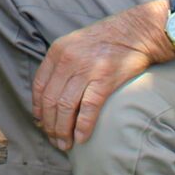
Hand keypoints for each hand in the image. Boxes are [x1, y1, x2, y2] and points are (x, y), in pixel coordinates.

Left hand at [30, 4, 169, 150]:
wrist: (137, 31)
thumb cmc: (107, 40)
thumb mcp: (75, 44)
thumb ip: (62, 65)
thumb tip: (52, 96)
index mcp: (58, 51)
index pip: (39, 86)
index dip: (38, 109)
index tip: (41, 123)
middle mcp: (68, 60)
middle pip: (50, 100)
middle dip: (50, 125)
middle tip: (54, 140)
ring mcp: (87, 70)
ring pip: (65, 107)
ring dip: (63, 130)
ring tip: (65, 144)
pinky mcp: (105, 79)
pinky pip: (88, 108)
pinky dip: (82, 127)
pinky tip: (81, 138)